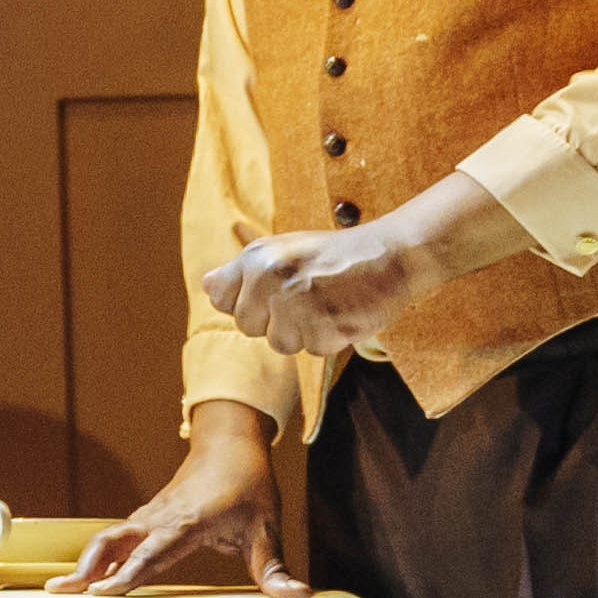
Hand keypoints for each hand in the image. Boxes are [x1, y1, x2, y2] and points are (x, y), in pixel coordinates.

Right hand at [57, 405, 305, 597]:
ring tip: (59, 590)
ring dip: (84, 563)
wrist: (229, 444)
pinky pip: (115, 538)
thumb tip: (299, 596)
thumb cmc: (248, 485)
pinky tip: (85, 577)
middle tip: (59, 592)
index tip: (104, 593)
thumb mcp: (267, 527)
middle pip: (113, 542)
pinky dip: (96, 557)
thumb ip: (275, 566)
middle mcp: (159, 519)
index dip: (128, 574)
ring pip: (107, 539)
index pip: (152, 553)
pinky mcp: (145, 518)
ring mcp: (148, 517)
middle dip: (86, 567)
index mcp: (187, 522)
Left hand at [196, 175, 513, 356]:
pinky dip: (328, 338)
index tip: (269, 292)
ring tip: (325, 304)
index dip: (245, 300)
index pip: (221, 299)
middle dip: (273, 318)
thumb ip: (242, 269)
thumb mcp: (281, 248)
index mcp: (257, 259)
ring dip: (302, 332)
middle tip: (305, 296)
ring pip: (279, 343)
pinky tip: (341, 313)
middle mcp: (273, 281)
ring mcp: (300, 306)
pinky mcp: (327, 328)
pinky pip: (313, 350)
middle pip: (249, 326)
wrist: (390, 254)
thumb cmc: (332, 254)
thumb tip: (207, 286)